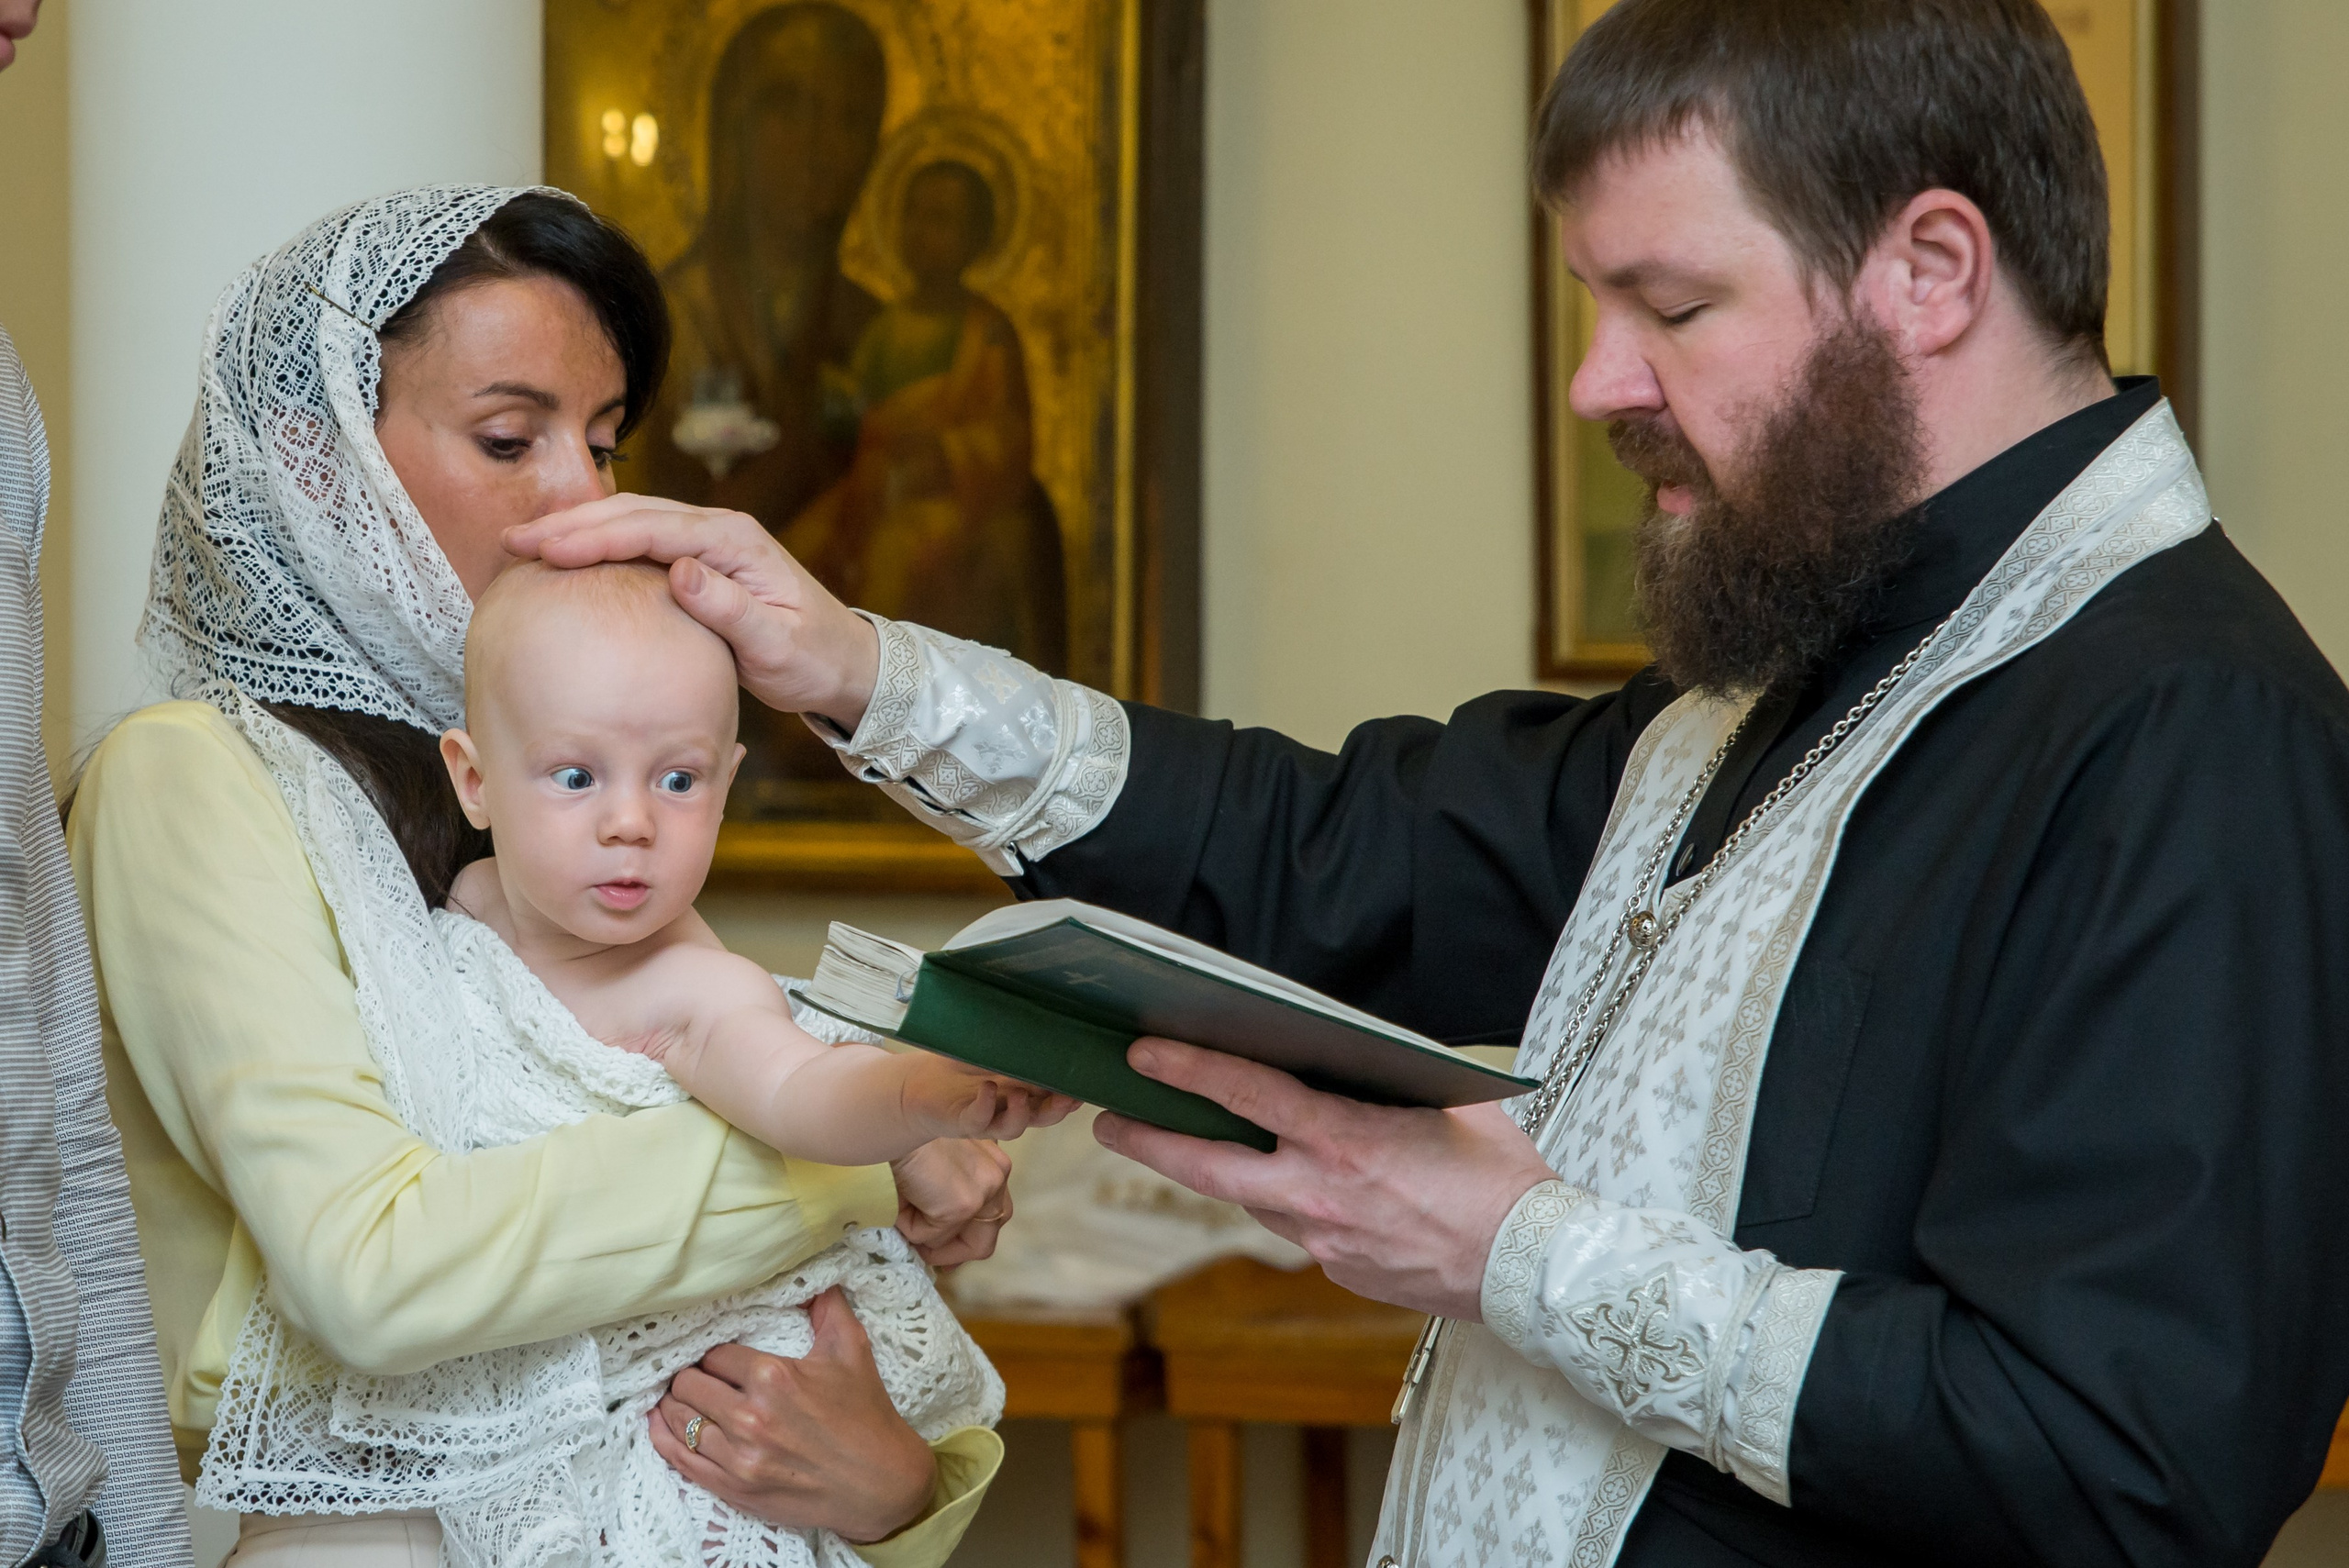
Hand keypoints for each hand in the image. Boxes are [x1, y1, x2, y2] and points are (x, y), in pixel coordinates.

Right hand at [503, 494, 880, 728]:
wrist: (844, 662)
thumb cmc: (813, 657)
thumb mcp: (776, 643)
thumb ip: (730, 609)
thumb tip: (680, 571)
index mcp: (735, 542)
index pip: (652, 530)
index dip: (595, 537)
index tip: (546, 550)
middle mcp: (720, 531)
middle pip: (634, 515)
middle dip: (572, 525)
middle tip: (515, 541)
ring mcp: (710, 544)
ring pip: (633, 524)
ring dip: (580, 532)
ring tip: (527, 546)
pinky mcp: (702, 563)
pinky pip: (642, 546)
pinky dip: (601, 548)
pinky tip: (568, 562)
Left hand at [650, 1288, 934, 1543]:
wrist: (880, 1484)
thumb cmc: (866, 1414)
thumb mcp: (852, 1351)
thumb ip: (828, 1307)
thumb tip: (816, 1275)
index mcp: (773, 1377)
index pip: (716, 1354)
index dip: (715, 1352)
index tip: (719, 1356)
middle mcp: (750, 1417)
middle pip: (689, 1385)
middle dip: (690, 1376)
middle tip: (697, 1375)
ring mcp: (738, 1457)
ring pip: (680, 1420)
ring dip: (675, 1405)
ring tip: (679, 1397)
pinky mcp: (733, 1488)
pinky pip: (681, 1460)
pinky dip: (665, 1440)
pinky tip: (660, 1425)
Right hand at [887, 1138, 1012, 1266]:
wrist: (890, 1116)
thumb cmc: (905, 1139)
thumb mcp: (935, 1168)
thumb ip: (945, 1197)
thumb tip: (934, 1246)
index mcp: (994, 1163)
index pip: (992, 1216)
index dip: (964, 1239)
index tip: (936, 1248)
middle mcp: (998, 1174)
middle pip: (987, 1238)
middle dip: (952, 1251)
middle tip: (921, 1251)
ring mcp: (984, 1189)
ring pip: (965, 1244)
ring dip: (931, 1242)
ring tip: (905, 1222)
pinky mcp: (962, 1202)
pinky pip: (932, 1236)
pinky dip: (909, 1227)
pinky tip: (898, 1199)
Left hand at [903, 1056, 1078, 1141]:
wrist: (921, 1084)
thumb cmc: (961, 1065)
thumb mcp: (993, 1049)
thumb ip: (1016, 1043)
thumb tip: (1044, 1017)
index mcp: (1024, 1092)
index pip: (1054, 1097)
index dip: (1071, 1095)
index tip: (1087, 1086)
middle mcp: (1010, 1109)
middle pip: (1042, 1117)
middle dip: (1057, 1109)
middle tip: (1069, 1098)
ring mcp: (988, 1118)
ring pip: (1013, 1127)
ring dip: (1021, 1113)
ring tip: (1021, 1095)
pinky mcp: (962, 1122)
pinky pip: (977, 1121)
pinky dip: (984, 1106)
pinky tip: (987, 1089)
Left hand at [1092, 1037, 1556, 1319]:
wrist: (1531, 1268)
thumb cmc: (1499, 1178)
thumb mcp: (1444, 1105)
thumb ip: (1385, 1083)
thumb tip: (1348, 1060)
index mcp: (1342, 1140)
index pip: (1246, 1094)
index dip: (1188, 1069)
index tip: (1144, 1053)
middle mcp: (1319, 1194)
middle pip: (1208, 1169)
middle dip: (1150, 1141)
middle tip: (1108, 1122)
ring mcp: (1324, 1241)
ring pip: (1252, 1200)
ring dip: (1223, 1172)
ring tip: (1195, 1145)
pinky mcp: (1339, 1272)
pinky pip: (1300, 1229)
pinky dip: (1294, 1203)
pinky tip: (1312, 1189)